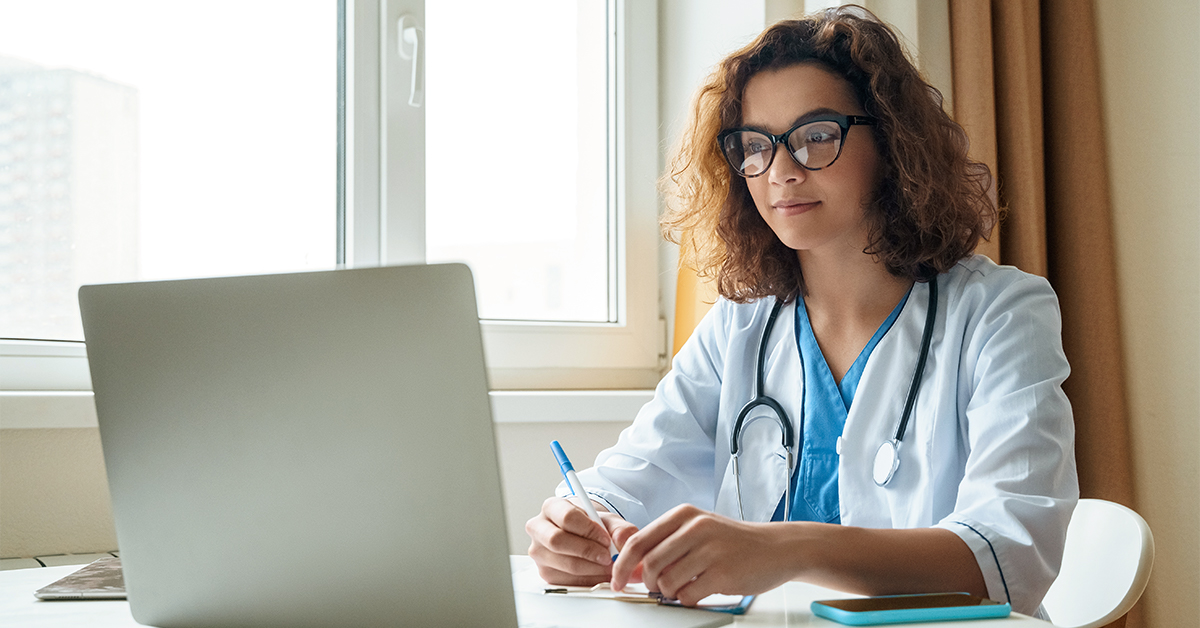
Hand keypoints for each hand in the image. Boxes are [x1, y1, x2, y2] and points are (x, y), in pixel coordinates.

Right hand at [526, 496, 639, 585]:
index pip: (566, 517)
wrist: (584, 536)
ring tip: (608, 566)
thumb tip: (623, 541)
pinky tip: (599, 574)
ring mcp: (539, 552)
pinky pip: (567, 580)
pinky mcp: (545, 572)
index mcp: (551, 507)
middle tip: (608, 556)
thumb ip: (620, 528)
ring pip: (564, 563)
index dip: (589, 530)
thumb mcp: (608, 520)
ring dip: (592, 568)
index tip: (606, 539)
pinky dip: (588, 580)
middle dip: (588, 551)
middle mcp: (538, 528)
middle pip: (557, 541)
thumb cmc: (592, 525)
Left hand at [610, 504, 797, 605]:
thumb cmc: (734, 541)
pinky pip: (688, 596)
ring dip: (670, 593)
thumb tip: (633, 568)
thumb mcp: (699, 531)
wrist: (777, 547)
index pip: (638, 541)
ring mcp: (710, 550)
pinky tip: (699, 591)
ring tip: (684, 588)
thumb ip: (667, 544)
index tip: (617, 580)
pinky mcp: (723, 573)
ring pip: (667, 583)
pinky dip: (687, 600)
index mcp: (684, 514)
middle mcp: (695, 528)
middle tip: (658, 588)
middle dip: (649, 584)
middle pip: (650, 565)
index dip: (622, 565)